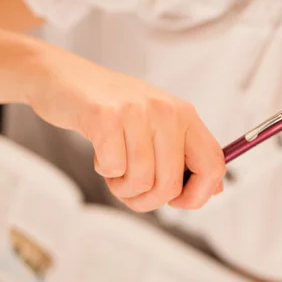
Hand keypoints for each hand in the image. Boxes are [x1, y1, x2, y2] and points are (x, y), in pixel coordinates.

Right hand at [26, 46, 225, 211]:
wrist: (67, 79)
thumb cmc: (115, 110)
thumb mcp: (158, 125)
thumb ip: (185, 155)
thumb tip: (214, 189)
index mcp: (185, 116)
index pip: (213, 165)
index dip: (197, 195)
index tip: (175, 202)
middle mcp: (167, 111)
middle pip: (170, 184)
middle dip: (147, 201)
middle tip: (130, 191)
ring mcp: (137, 112)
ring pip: (140, 181)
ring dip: (122, 188)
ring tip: (114, 169)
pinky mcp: (106, 116)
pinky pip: (112, 169)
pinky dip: (104, 172)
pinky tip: (100, 152)